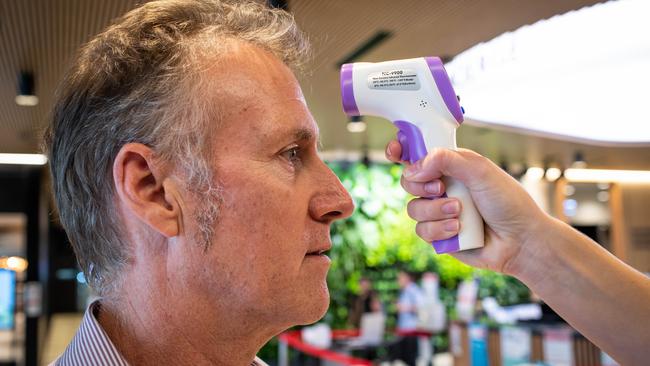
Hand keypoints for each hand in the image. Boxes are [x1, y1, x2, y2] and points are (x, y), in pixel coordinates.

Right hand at [385, 140, 552, 274]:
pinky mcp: (439, 236)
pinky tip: (459, 230)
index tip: (395, 152)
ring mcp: (439, 212)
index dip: (402, 152)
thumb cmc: (507, 202)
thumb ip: (444, 160)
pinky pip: (422, 231)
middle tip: (441, 188)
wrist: (520, 240)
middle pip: (408, 181)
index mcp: (451, 166)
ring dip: (435, 211)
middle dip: (420, 185)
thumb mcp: (479, 170)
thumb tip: (413, 168)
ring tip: (459, 213)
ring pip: (413, 209)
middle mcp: (442, 188)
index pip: (418, 155)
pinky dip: (440, 229)